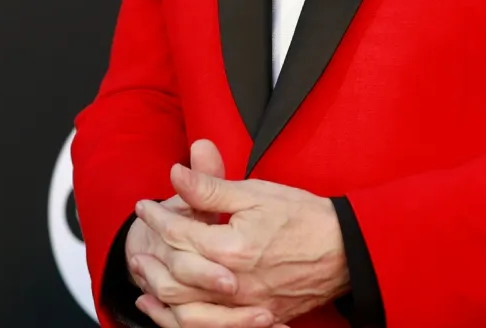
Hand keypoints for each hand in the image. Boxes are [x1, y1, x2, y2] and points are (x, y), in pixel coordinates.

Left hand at [133, 160, 349, 325]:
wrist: (346, 249)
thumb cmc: (305, 217)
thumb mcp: (257, 193)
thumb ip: (211, 188)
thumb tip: (176, 173)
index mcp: (232, 247)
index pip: (178, 232)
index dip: (156, 215)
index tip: (145, 204)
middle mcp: (234, 283)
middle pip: (174, 276)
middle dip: (150, 256)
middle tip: (139, 239)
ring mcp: (245, 306)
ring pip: (186, 310)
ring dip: (159, 293)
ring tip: (144, 277)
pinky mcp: (257, 318)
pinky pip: (210, 327)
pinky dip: (183, 319)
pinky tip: (172, 308)